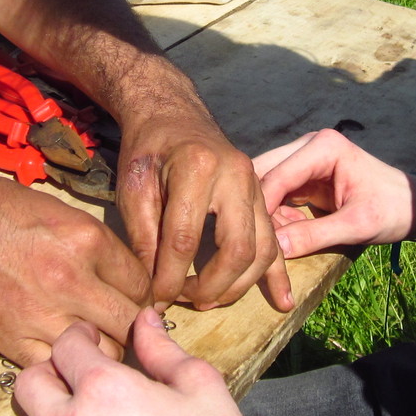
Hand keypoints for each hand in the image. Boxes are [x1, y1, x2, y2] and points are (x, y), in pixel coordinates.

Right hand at [0, 171, 152, 365]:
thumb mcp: (58, 211)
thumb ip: (96, 245)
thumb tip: (125, 277)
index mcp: (85, 240)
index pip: (140, 283)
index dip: (141, 292)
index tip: (133, 297)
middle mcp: (69, 280)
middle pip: (129, 323)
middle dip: (132, 325)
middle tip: (123, 323)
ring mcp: (41, 315)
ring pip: (102, 352)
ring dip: (103, 347)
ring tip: (94, 337)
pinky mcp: (13, 341)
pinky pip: (59, 366)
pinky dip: (65, 361)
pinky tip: (61, 348)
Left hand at [115, 105, 290, 312]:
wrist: (173, 113)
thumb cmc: (148, 148)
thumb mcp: (133, 187)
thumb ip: (143, 237)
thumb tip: (153, 288)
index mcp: (197, 168)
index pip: (185, 239)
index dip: (169, 278)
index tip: (155, 300)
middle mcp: (236, 176)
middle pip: (236, 250)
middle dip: (211, 287)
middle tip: (185, 302)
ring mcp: (256, 186)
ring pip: (262, 250)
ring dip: (238, 286)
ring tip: (208, 301)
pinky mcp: (263, 196)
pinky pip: (276, 240)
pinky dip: (277, 274)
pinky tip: (281, 301)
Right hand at [253, 129, 415, 257]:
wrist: (414, 205)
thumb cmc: (393, 210)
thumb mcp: (357, 226)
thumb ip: (315, 236)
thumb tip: (275, 249)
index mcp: (323, 147)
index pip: (276, 175)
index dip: (260, 208)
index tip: (250, 240)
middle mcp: (308, 146)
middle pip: (262, 173)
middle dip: (256, 208)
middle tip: (253, 241)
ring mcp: (303, 159)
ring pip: (264, 185)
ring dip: (264, 214)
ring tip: (271, 243)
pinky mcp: (303, 176)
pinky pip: (276, 195)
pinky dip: (274, 216)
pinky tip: (284, 236)